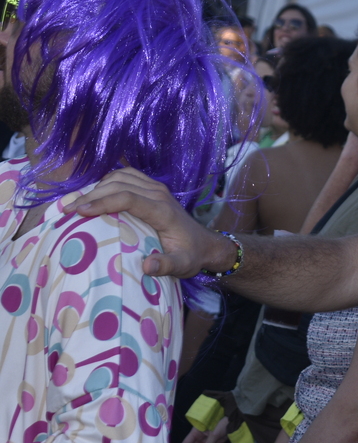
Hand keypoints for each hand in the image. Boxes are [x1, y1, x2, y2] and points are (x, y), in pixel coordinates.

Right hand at [65, 168, 230, 276]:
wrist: (205, 243)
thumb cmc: (190, 256)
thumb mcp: (182, 266)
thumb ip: (166, 266)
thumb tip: (147, 266)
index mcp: (163, 211)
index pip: (128, 198)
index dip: (102, 202)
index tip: (78, 211)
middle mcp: (159, 194)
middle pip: (119, 185)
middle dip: (91, 195)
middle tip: (67, 210)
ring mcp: (156, 188)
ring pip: (120, 177)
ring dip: (96, 187)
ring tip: (75, 203)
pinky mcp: (153, 188)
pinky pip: (126, 176)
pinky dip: (107, 182)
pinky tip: (93, 195)